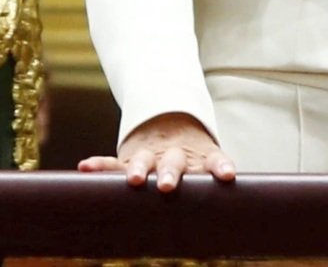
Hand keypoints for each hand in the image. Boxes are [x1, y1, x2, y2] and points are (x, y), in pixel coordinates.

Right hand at [77, 111, 237, 190]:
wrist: (172, 120)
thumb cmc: (194, 158)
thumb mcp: (207, 163)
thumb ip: (214, 182)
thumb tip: (241, 207)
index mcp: (199, 157)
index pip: (213, 161)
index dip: (220, 167)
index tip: (227, 175)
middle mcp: (175, 155)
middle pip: (174, 163)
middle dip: (170, 174)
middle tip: (167, 186)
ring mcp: (151, 156)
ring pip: (143, 160)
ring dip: (137, 168)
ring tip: (133, 178)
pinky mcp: (130, 157)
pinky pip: (113, 161)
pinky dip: (100, 165)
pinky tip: (86, 167)